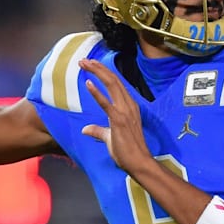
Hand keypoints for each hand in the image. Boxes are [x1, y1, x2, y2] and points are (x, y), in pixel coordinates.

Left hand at [79, 59, 153, 173]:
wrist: (139, 163)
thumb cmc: (127, 152)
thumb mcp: (110, 138)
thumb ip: (99, 131)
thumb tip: (86, 129)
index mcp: (129, 106)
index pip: (115, 84)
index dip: (103, 73)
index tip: (91, 65)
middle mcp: (128, 105)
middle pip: (113, 80)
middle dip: (98, 68)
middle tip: (84, 60)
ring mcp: (125, 112)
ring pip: (112, 85)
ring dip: (97, 73)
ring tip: (84, 64)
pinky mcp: (119, 121)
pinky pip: (107, 104)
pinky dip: (97, 93)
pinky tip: (88, 83)